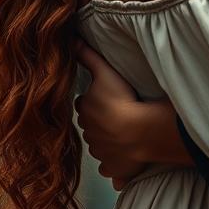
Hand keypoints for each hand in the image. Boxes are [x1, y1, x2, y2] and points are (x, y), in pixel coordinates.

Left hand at [72, 38, 147, 189]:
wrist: (137, 132)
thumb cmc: (121, 100)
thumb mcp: (105, 72)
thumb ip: (88, 56)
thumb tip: (71, 40)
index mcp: (85, 110)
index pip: (84, 104)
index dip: (93, 102)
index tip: (104, 100)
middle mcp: (88, 132)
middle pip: (91, 125)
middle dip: (99, 122)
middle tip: (116, 115)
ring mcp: (99, 152)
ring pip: (100, 145)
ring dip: (108, 141)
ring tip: (124, 134)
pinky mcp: (111, 168)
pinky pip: (111, 167)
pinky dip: (115, 164)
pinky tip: (124, 158)